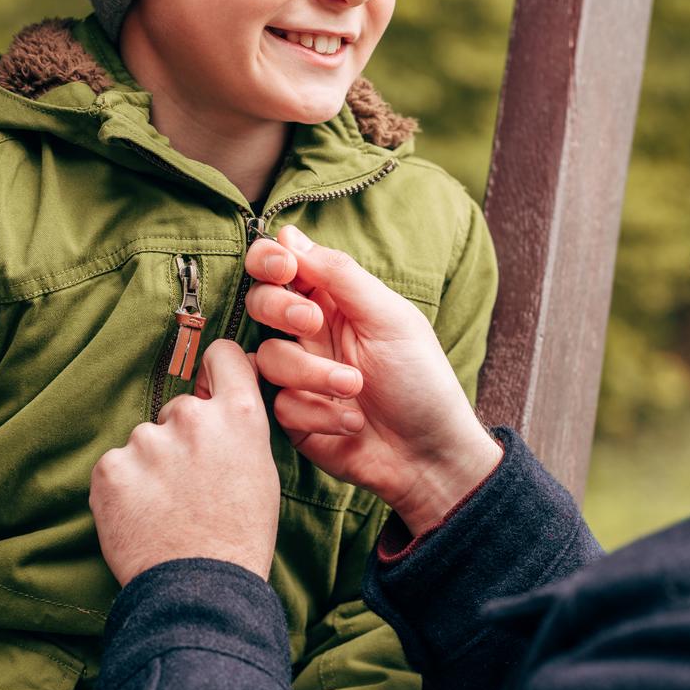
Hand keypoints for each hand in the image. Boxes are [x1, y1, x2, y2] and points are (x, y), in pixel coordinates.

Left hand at [89, 341, 280, 584]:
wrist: (201, 590)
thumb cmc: (239, 537)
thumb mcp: (260, 473)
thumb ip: (237, 430)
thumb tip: (217, 406)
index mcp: (239, 416)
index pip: (223, 356)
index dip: (215, 367)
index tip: (208, 380)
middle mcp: (193, 417)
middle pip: (179, 409)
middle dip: (180, 438)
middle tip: (190, 485)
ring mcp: (147, 440)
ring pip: (145, 440)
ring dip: (150, 464)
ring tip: (166, 508)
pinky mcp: (110, 467)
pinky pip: (116, 466)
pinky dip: (124, 487)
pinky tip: (142, 516)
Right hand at [245, 226, 502, 535]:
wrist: (429, 455)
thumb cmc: (421, 381)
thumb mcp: (389, 318)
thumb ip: (340, 275)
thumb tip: (289, 234)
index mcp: (334, 301)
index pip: (281, 266)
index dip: (270, 260)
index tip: (284, 268)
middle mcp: (310, 333)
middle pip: (260, 303)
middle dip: (280, 309)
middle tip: (313, 322)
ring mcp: (298, 376)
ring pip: (269, 357)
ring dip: (312, 372)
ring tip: (354, 387)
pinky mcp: (292, 416)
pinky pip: (279, 404)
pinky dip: (318, 412)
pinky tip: (351, 421)